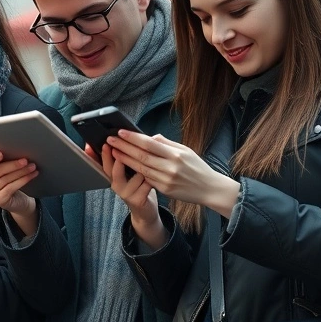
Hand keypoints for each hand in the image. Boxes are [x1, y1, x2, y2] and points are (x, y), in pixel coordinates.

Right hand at [0, 151, 37, 234]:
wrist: (17, 199)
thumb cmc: (9, 179)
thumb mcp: (4, 168)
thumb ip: (2, 160)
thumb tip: (14, 149)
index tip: (0, 153)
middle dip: (12, 165)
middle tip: (24, 160)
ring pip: (4, 179)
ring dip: (20, 172)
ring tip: (32, 166)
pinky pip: (10, 188)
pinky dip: (22, 180)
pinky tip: (31, 175)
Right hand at [85, 142, 164, 249]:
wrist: (145, 211)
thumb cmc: (138, 187)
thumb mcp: (128, 173)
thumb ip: (123, 159)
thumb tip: (119, 142)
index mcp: (112, 176)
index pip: (102, 163)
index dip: (99, 154)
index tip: (100, 143)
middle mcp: (115, 185)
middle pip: (112, 168)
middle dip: (116, 156)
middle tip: (116, 145)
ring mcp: (125, 193)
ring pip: (134, 174)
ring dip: (142, 168)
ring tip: (149, 162)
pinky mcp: (136, 200)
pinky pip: (145, 184)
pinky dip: (152, 178)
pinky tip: (157, 176)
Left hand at [106, 131, 239, 215]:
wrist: (210, 189)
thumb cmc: (197, 167)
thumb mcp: (186, 150)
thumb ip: (166, 143)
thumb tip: (149, 137)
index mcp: (176, 154)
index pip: (149, 144)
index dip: (133, 137)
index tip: (120, 131)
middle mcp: (170, 167)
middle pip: (141, 155)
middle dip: (123, 146)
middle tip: (110, 139)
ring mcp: (166, 179)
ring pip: (140, 167)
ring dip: (125, 159)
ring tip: (113, 151)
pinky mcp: (164, 189)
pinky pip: (146, 178)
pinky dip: (134, 171)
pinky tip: (124, 165)